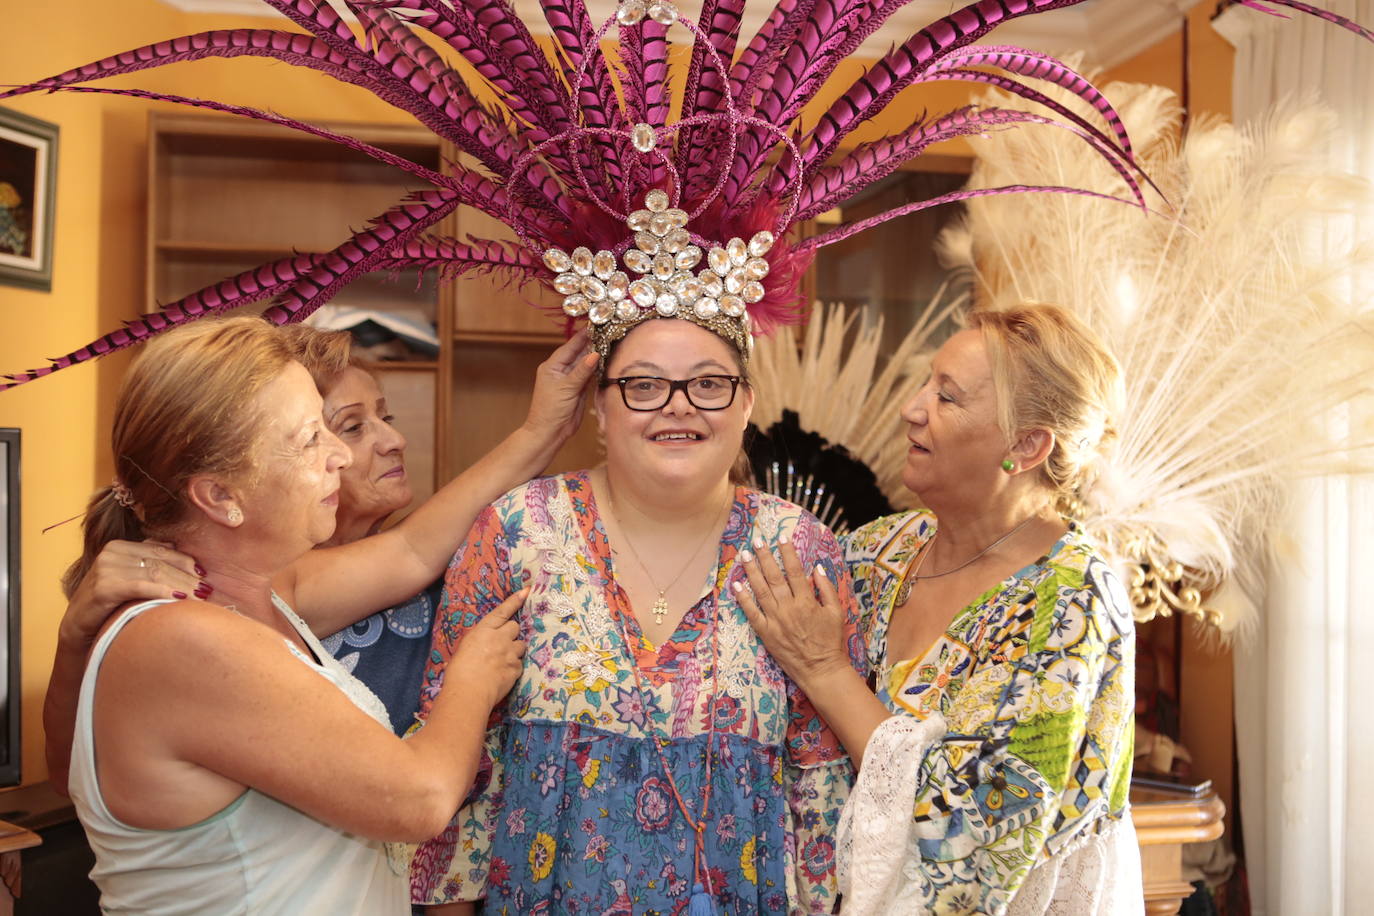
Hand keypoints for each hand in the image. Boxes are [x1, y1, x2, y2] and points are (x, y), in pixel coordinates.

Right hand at [61, 540, 206, 645]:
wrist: (79, 627)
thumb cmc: (109, 603)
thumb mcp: (128, 577)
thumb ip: (147, 561)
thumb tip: (178, 549)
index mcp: (119, 546)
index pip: (160, 551)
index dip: (185, 562)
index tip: (204, 574)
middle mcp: (111, 552)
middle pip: (160, 562)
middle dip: (186, 576)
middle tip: (207, 590)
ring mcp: (105, 568)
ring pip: (154, 573)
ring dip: (181, 585)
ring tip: (199, 597)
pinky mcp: (103, 587)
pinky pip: (140, 586)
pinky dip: (162, 592)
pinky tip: (179, 599)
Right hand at [448, 588, 528, 708]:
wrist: (468, 692)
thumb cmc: (458, 672)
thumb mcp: (463, 649)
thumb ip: (477, 641)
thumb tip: (481, 643)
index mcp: (483, 630)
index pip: (503, 611)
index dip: (515, 600)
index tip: (527, 591)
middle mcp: (500, 638)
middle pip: (515, 627)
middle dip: (511, 633)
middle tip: (502, 644)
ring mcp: (510, 653)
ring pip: (521, 645)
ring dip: (514, 650)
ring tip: (502, 661)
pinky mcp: (516, 668)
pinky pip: (519, 664)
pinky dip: (513, 668)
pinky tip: (503, 675)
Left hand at [521, 330, 597, 450]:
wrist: (550, 432)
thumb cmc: (551, 410)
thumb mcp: (566, 388)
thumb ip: (581, 371)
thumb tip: (594, 353)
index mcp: (553, 366)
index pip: (570, 346)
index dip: (583, 336)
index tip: (595, 324)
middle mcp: (561, 370)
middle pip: (579, 353)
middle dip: (592, 344)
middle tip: (608, 332)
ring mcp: (571, 380)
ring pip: (585, 364)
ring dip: (596, 356)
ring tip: (611, 343)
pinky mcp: (579, 390)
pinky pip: (590, 376)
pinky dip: (597, 369)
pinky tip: (607, 362)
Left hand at [734, 539, 849, 687]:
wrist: (821, 669)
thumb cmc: (830, 641)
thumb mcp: (836, 612)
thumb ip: (826, 589)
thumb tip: (817, 568)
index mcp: (806, 601)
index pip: (794, 570)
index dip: (787, 552)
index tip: (781, 537)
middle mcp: (789, 607)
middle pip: (774, 576)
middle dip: (765, 556)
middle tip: (756, 540)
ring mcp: (775, 620)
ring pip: (760, 590)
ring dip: (751, 571)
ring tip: (744, 555)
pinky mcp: (766, 633)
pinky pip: (752, 612)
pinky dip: (743, 598)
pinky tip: (735, 584)